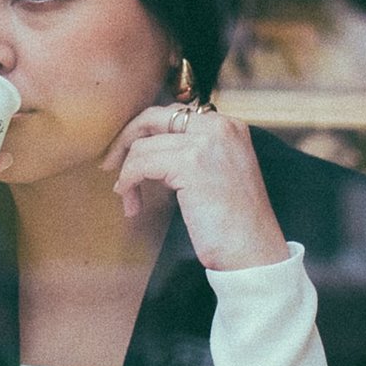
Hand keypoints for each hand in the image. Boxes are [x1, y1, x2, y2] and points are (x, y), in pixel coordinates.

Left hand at [101, 103, 288, 271]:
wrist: (255, 252)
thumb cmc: (236, 224)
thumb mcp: (220, 173)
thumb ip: (194, 153)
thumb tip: (152, 149)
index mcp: (229, 127)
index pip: (175, 114)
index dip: (146, 132)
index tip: (131, 154)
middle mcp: (220, 127)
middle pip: (154, 117)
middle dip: (127, 138)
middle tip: (111, 163)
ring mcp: (205, 142)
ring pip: (143, 145)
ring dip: (127, 173)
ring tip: (129, 198)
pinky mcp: (190, 163)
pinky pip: (141, 164)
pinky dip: (129, 182)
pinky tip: (131, 203)